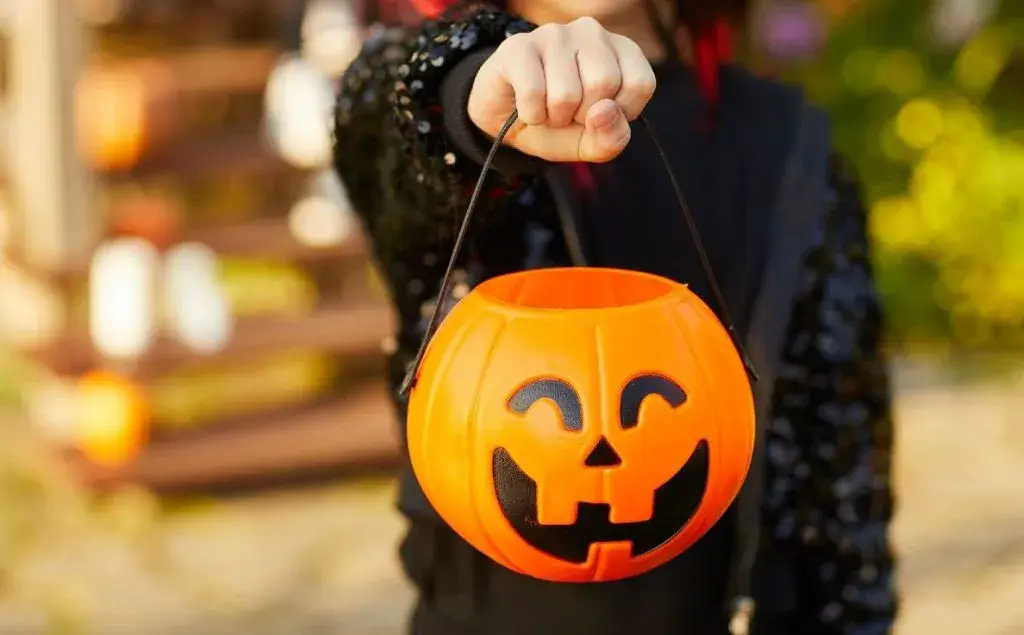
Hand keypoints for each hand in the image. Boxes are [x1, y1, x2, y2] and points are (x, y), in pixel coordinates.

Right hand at [468, 17, 656, 163]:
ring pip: (567, 93)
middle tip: (568, 112)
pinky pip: (533, 93)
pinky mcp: (519, 45)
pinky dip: (531, 114)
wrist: (505, 122)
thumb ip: (612, 137)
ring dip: (554, 117)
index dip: (620, 113)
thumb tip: (604, 111)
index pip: (640, 83)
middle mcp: (591, 32)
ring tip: (547, 108)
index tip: (600, 114)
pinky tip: (526, 106)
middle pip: (604, 83)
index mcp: (620, 50)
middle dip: (582, 115)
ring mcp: (554, 34)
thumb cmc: (558, 125)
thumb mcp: (592, 142)